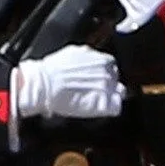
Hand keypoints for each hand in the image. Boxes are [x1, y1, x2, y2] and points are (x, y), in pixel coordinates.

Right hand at [11, 45, 129, 121]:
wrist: (44, 84)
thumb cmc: (51, 70)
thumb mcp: (71, 55)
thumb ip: (83, 57)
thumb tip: (83, 59)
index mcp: (101, 58)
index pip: (110, 65)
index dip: (103, 73)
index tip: (96, 78)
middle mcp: (108, 71)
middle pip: (116, 79)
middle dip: (108, 84)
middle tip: (95, 91)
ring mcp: (108, 87)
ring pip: (120, 92)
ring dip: (112, 96)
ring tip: (98, 101)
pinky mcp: (104, 104)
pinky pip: (116, 108)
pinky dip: (110, 110)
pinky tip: (100, 110)